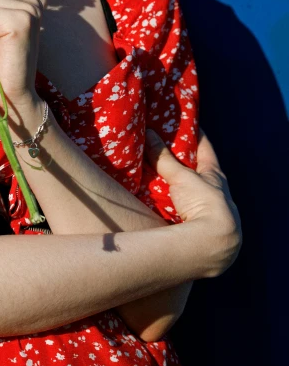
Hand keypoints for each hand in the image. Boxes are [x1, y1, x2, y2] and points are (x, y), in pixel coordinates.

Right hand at [145, 127, 241, 278]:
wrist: (211, 243)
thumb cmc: (204, 203)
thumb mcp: (182, 177)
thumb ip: (164, 158)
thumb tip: (150, 132)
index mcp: (215, 175)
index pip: (205, 147)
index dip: (194, 133)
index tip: (183, 122)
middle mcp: (214, 190)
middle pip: (196, 169)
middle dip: (179, 159)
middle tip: (160, 146)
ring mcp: (206, 209)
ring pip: (188, 189)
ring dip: (174, 183)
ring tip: (152, 172)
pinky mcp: (197, 225)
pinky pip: (181, 207)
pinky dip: (169, 201)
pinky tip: (154, 200)